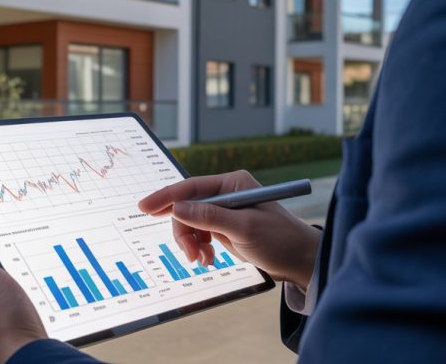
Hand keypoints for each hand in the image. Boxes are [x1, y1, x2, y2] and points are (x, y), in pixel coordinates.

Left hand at [0, 217, 46, 363]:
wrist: (25, 353)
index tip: (2, 232)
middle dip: (8, 259)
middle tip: (20, 257)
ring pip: (11, 280)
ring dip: (22, 275)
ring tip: (29, 276)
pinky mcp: (15, 318)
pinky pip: (23, 294)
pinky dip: (30, 289)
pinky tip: (36, 292)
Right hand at [138, 170, 320, 289]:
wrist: (301, 262)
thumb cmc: (280, 240)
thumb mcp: (244, 229)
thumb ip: (209, 217)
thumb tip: (177, 208)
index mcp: (232, 183)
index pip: (191, 187)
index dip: (166, 197)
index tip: (144, 207)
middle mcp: (226, 193)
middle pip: (187, 207)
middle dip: (184, 231)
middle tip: (188, 253)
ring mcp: (224, 210)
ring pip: (191, 223)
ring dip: (192, 243)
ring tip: (202, 260)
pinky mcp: (224, 227)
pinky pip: (199, 234)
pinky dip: (199, 247)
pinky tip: (207, 259)